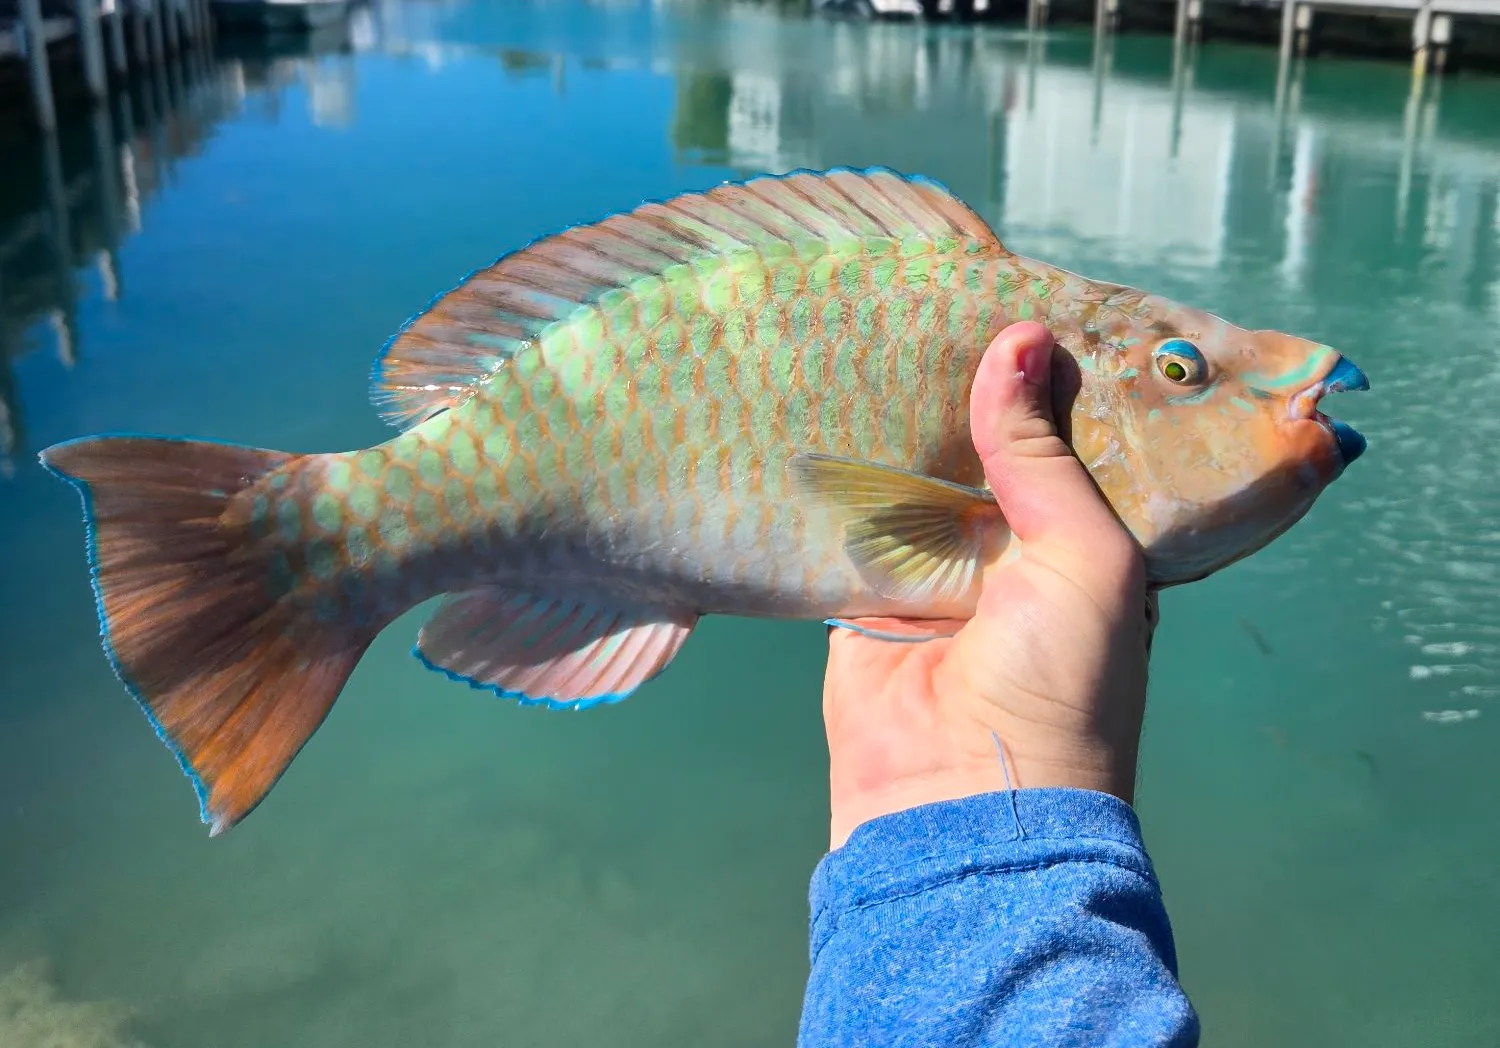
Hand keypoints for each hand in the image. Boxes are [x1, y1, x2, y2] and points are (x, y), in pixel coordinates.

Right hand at [821, 321, 1159, 848]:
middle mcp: (1016, 552)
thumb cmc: (1062, 682)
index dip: (1055, 378)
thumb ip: (1043, 452)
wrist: (963, 800)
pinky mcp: (865, 592)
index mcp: (1089, 544)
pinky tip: (828, 405)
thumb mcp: (1085, 555)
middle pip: (991, 449)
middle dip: (970, 390)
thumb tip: (1019, 340)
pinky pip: (853, 520)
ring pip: (918, 475)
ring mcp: (939, 572)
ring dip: (902, 423)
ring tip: (879, 332)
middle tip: (938, 301)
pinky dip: (842, 476)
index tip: (1026, 301)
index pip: (1074, 441)